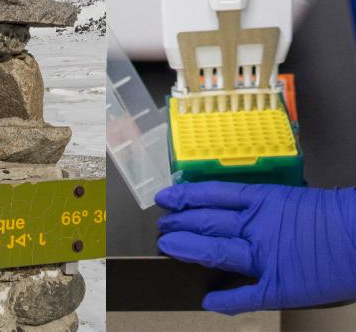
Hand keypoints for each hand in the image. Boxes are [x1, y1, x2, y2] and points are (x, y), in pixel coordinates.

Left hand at [156, 181, 355, 314]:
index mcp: (262, 200)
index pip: (212, 196)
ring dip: (188, 248)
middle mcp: (258, 226)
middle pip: (207, 223)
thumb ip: (258, 205)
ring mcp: (266, 256)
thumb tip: (228, 206)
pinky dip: (225, 299)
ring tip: (167, 246)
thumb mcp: (290, 200)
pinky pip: (245, 295)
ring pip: (216, 250)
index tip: (165, 198)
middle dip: (181, 225)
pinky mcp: (279, 286)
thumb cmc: (334, 218)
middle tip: (162, 226)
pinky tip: (207, 300)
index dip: (186, 197)